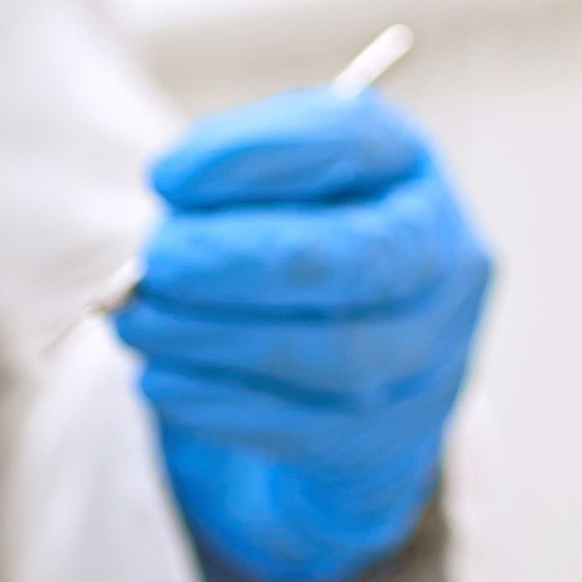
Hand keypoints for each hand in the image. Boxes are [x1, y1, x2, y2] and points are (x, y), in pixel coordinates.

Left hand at [116, 85, 489, 581]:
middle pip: (359, 258)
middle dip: (242, 258)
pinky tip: (159, 380)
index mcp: (408, 170)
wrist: (346, 368)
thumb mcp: (271, 187)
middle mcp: (445, 260)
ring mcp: (431, 357)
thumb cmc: (297, 248)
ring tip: (136, 323)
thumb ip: (229, 175)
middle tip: (155, 260)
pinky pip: (309, 429)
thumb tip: (173, 188)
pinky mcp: (393, 437)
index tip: (164, 177)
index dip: (255, 158)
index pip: (351, 143)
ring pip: (334, 355)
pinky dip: (220, 404)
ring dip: (217, 338)